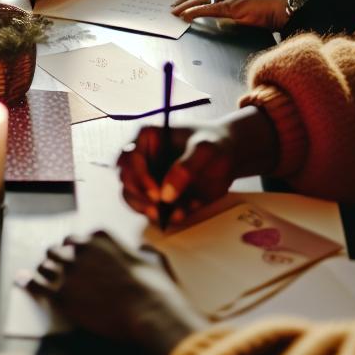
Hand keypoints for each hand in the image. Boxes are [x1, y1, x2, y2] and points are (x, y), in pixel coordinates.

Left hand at [23, 232, 198, 354]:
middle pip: (59, 249)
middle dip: (59, 257)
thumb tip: (142, 247)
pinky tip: (21, 281)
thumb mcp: (154, 260)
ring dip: (45, 270)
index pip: (80, 238)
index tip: (78, 256)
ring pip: (46, 265)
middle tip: (58, 267)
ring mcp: (69, 272)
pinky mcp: (61, 296)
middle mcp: (81, 250)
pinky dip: (27, 283)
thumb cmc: (157, 290)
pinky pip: (36, 285)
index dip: (78, 249)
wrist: (149, 313)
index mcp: (101, 238)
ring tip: (44, 276)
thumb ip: (143, 251)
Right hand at [117, 107, 278, 227]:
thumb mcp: (206, 150)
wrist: (228, 157)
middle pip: (126, 179)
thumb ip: (187, 166)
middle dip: (139, 197)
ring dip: (147, 209)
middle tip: (158, 209)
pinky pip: (150, 208)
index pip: (130, 157)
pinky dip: (162, 216)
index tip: (157, 193)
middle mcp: (143, 157)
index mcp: (148, 138)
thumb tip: (166, 192)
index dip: (140, 177)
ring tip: (169, 216)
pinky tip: (180, 214)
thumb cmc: (215, 144)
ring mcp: (148, 177)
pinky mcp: (157, 194)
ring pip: (131, 196)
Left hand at [170, 0, 292, 29]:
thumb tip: (218, 22)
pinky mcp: (234, 6)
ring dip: (186, 5)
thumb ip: (231, 15)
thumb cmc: (268, 12)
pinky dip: (196, 11)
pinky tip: (187, 15)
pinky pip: (210, 8)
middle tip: (173, 5)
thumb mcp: (245, 12)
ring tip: (175, 11)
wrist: (282, 11)